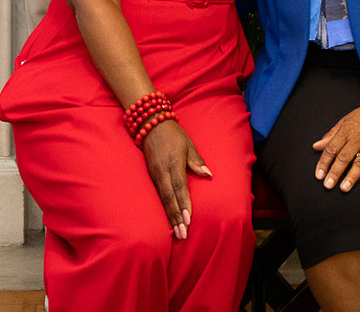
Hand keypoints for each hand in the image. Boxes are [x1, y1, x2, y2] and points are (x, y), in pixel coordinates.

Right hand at [142, 119, 212, 238]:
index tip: (189, 220)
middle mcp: (162, 171)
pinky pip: (158, 195)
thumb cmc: (173, 135)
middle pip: (169, 198)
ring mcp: (155, 174)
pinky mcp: (151, 175)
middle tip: (183, 235)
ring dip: (170, 217)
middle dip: (176, 217)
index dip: (184, 204)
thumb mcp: (188, 144)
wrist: (150, 124)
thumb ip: (196, 161)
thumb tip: (209, 174)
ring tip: (177, 233)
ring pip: (163, 199)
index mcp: (174, 163)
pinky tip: (168, 220)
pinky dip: (164, 208)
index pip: (179, 187)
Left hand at [312, 96, 359, 191]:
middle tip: (328, 185)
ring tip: (344, 187)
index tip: (319, 175)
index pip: (332, 149)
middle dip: (335, 172)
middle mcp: (358, 139)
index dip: (324, 163)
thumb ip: (331, 135)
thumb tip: (316, 146)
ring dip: (352, 176)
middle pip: (344, 157)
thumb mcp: (345, 121)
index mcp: (346, 131)